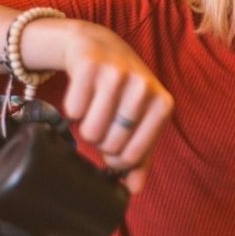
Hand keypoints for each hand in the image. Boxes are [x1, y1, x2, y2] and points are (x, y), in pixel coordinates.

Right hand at [54, 20, 173, 193]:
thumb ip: (140, 156)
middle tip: (103, 119)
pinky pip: (72, 110)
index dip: (116, 158)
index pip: (132, 156)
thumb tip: (134, 190)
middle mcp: (143, 86)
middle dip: (100, 140)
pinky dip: (72, 109)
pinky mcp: (89, 64)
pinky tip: (82, 93)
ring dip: (84, 127)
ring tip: (93, 108)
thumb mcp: (140, 120)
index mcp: (162, 104)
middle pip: (109, 145)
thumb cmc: (123, 90)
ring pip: (90, 131)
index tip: (116, 141)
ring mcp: (116, 73)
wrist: (99, 45)